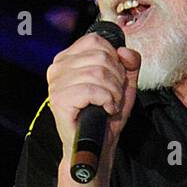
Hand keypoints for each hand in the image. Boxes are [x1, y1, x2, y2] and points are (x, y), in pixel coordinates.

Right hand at [45, 30, 141, 162]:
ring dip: (113, 92)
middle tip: (114, 96)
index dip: (114, 60)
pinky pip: (91, 90)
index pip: (96, 41)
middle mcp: (58, 68)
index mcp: (68, 59)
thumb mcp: (123, 84)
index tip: (115, 80)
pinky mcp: (59, 99)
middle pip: (100, 57)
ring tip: (110, 105)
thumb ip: (130, 63)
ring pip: (98, 73)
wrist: (96, 145)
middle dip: (116, 79)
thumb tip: (125, 51)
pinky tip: (105, 110)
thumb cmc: (104, 116)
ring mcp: (56, 84)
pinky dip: (106, 100)